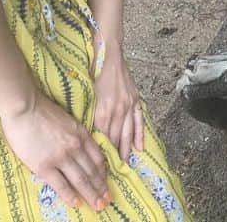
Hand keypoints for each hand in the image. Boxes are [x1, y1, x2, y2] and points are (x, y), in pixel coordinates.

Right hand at [0, 92, 110, 211]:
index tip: (107, 183)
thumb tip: (82, 150)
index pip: (98, 158)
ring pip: (81, 180)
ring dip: (91, 194)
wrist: (25, 107)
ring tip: (98, 205)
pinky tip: (76, 203)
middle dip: (101, 188)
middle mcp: (76, 148)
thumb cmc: (44, 111)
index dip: (104, 173)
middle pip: (92, 172)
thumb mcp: (69, 121)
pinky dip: (70, 195)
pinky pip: (61, 184)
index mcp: (82, 135)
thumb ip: (77, 136)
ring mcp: (61, 158)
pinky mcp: (44, 166)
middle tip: (107, 201)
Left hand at [93, 47, 144, 162]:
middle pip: (116, 137)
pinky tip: (139, 147)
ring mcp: (128, 105)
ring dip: (126, 148)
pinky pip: (139, 120)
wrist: (108, 55)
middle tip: (112, 171)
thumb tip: (88, 134)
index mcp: (102, 110)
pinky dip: (139, 134)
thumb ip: (89, 115)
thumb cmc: (92, 73)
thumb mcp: (87, 96)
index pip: (102, 137)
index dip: (102, 152)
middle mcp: (117, 110)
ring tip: (125, 163)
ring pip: (128, 132)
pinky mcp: (135, 99)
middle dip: (114, 155)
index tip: (99, 165)